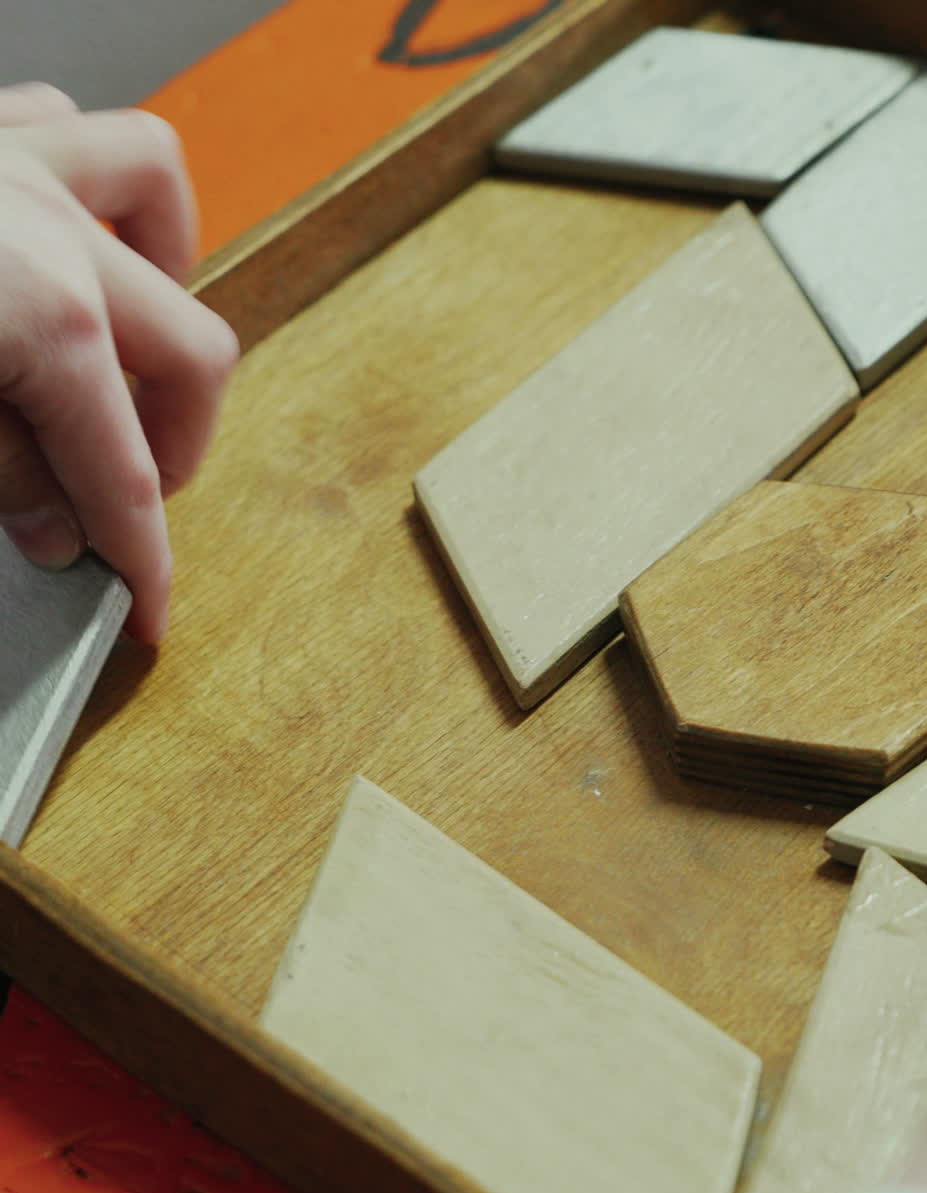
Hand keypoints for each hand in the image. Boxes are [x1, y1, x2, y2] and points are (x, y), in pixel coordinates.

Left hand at [0, 82, 238, 642]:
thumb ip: (1, 472)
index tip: (150, 612)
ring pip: (154, 186)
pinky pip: (69, 130)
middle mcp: (49, 225)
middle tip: (130, 499)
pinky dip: (91, 189)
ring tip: (131, 341)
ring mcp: (9, 159)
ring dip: (163, 272)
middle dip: (174, 440)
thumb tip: (59, 524)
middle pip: (191, 349)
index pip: (124, 474)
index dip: (144, 558)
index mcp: (44, 314)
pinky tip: (73, 240)